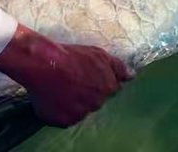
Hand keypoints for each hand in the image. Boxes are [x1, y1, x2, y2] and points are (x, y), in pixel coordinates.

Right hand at [0, 24, 132, 127]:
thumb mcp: (100, 55)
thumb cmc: (73, 57)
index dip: (100, 82)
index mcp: (107, 88)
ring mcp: (79, 114)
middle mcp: (96, 104)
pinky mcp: (63, 121)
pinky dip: (62, 111)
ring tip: (64, 89)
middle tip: (75, 82)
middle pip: (96, 101)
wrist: (45, 65)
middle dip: (89, 94)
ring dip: (76, 103)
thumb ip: (118, 67)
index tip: (90, 77)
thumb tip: (132, 77)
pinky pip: (66, 119)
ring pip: (81, 111)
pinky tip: (56, 98)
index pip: (111, 90)